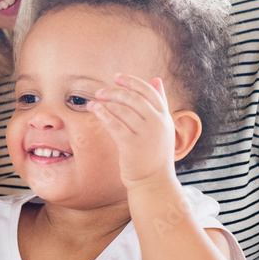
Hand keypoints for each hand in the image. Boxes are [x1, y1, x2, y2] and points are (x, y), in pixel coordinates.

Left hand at [89, 74, 176, 188]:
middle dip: (115, 92)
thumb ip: (159, 104)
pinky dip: (103, 114)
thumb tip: (157, 79)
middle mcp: (158, 123)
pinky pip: (114, 124)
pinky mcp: (132, 145)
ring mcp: (146, 134)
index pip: (149, 91)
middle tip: (100, 92)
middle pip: (134, 98)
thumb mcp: (162, 127)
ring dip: (106, 103)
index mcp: (165, 117)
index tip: (116, 77)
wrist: (154, 182)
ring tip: (93, 102)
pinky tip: (94, 110)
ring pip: (123, 110)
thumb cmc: (154, 154)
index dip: (132, 81)